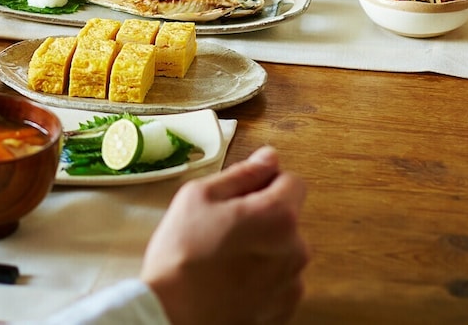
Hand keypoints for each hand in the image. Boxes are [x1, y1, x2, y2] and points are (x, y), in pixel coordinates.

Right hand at [142, 145, 308, 324]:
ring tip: (224, 258)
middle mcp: (295, 250)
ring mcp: (291, 284)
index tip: (244, 191)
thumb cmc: (182, 256)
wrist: (172, 315)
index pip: (293, 181)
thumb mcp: (199, 196)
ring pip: (283, 250)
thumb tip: (268, 158)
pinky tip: (231, 280)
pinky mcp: (283, 309)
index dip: (268, 181)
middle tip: (223, 227)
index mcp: (278, 216)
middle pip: (287, 218)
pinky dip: (261, 278)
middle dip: (263, 217)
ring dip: (262, 249)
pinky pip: (279, 281)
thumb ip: (241, 174)